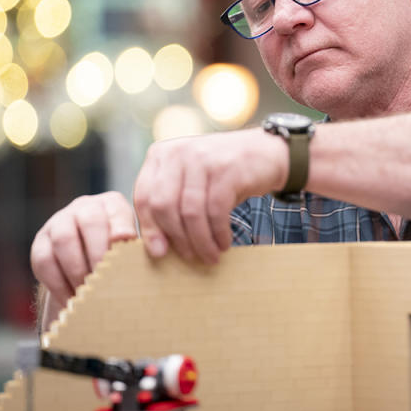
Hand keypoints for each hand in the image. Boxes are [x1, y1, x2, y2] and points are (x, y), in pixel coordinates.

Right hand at [30, 191, 137, 308]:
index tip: (126, 242)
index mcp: (112, 204)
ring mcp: (59, 222)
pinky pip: (44, 260)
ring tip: (89, 293)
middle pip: (89, 222)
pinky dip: (59, 283)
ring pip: (64, 240)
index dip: (121, 226)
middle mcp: (84, 207)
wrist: (86, 255)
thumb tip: (156, 256)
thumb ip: (138, 248)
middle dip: (99, 253)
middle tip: (107, 280)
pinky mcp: (40, 242)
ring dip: (78, 270)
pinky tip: (72, 300)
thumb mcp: (132, 245)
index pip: (117, 211)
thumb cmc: (119, 253)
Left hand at [132, 129, 287, 263]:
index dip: (150, 228)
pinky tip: (224, 243)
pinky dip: (219, 232)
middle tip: (189, 258)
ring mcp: (203, 158)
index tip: (159, 253)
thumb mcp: (191, 181)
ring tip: (210, 256)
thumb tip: (156, 247)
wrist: (267, 153)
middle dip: (176, 238)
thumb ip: (171, 203)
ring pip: (191, 212)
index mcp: (161, 155)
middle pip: (164, 206)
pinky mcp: (226, 169)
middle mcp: (179, 152)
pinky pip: (215, 210)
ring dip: (200, 241)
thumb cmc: (224, 175)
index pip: (143, 196)